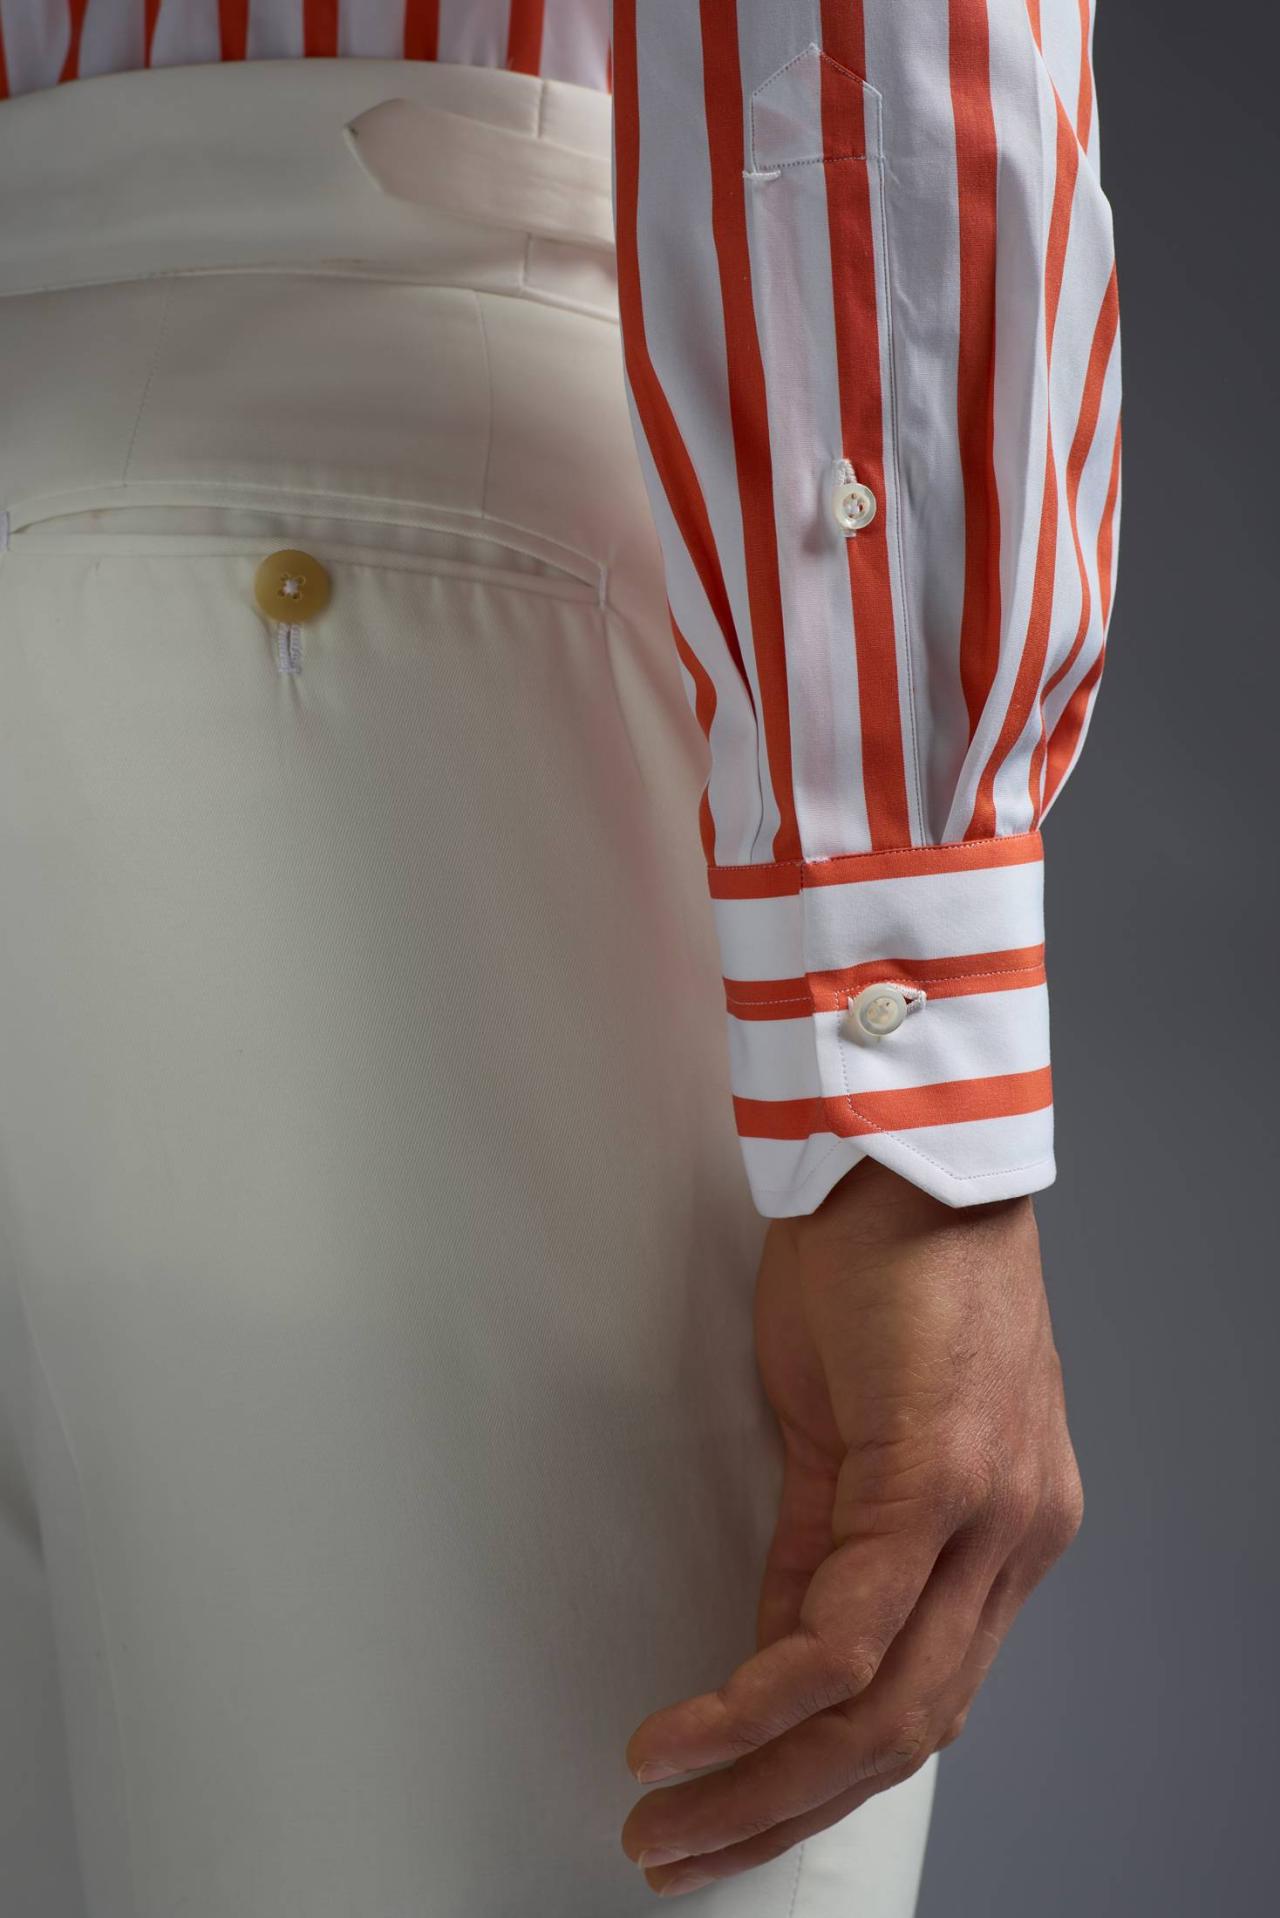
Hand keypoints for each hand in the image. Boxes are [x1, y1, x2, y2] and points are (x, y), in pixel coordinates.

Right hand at [620, 1158, 1082, 1897]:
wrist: (902, 1150)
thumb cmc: (883, 1260)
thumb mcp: (846, 1426)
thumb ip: (821, 1544)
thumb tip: (774, 1652)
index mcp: (1005, 1529)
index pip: (923, 1697)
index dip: (824, 1776)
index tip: (736, 1812)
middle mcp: (1018, 1539)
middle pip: (907, 1734)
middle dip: (780, 1811)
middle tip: (682, 1852)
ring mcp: (992, 1517)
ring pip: (882, 1711)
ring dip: (760, 1783)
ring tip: (666, 1818)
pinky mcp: (938, 1481)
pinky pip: (841, 1636)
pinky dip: (753, 1701)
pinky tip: (688, 1734)